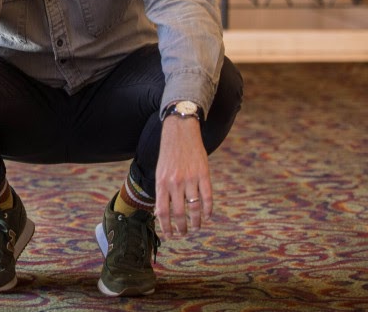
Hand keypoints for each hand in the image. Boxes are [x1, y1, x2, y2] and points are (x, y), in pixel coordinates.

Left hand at [153, 117, 212, 237]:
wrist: (180, 132)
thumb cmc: (168, 154)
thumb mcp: (159, 172)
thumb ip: (161, 192)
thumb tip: (160, 214)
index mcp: (161, 183)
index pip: (162, 212)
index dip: (166, 227)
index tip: (169, 236)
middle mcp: (175, 182)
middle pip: (179, 214)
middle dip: (181, 229)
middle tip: (184, 235)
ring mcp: (190, 179)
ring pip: (194, 208)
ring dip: (196, 222)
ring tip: (196, 228)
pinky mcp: (203, 174)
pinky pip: (207, 197)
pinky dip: (208, 210)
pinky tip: (208, 216)